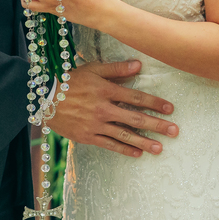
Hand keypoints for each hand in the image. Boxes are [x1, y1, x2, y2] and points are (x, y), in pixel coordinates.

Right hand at [47, 59, 178, 157]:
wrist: (44, 99)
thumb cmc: (70, 80)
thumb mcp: (93, 69)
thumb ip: (116, 69)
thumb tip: (139, 65)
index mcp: (106, 90)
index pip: (136, 97)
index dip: (155, 103)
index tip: (171, 109)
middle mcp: (103, 109)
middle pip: (135, 118)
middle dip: (157, 125)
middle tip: (175, 131)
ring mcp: (95, 125)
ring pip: (124, 135)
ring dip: (144, 142)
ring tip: (160, 148)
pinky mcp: (86, 137)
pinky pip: (109, 145)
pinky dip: (124, 150)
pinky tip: (137, 154)